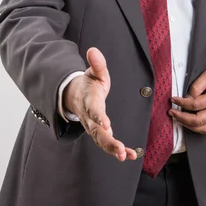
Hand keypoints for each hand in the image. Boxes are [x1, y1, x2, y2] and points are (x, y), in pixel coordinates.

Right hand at [63, 47, 136, 161]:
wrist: (74, 95)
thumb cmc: (88, 84)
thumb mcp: (93, 72)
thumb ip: (96, 63)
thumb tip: (93, 50)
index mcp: (89, 101)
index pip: (93, 109)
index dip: (99, 116)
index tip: (105, 123)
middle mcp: (90, 117)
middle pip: (97, 131)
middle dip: (108, 141)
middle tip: (119, 149)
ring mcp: (93, 127)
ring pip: (101, 141)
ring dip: (112, 149)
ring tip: (124, 156)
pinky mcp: (99, 132)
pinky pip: (106, 144)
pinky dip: (117, 150)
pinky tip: (130, 155)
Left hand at [169, 69, 205, 135]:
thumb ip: (197, 85)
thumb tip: (187, 97)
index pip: (196, 104)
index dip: (182, 103)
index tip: (173, 99)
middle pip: (198, 120)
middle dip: (182, 117)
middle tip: (172, 112)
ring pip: (203, 129)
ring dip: (188, 126)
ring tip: (178, 119)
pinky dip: (198, 130)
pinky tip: (189, 124)